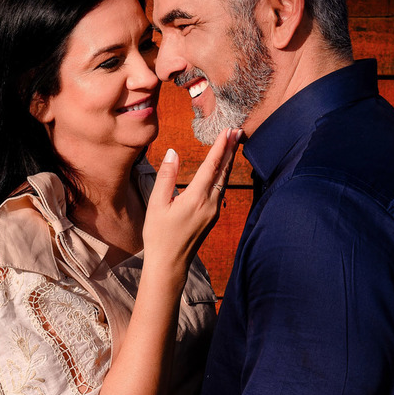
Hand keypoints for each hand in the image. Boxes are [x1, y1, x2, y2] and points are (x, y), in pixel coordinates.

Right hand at [142, 128, 241, 270]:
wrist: (169, 263)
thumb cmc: (159, 235)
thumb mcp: (157, 204)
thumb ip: (166, 177)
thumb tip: (172, 153)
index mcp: (197, 198)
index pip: (212, 166)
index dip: (220, 146)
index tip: (227, 130)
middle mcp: (210, 203)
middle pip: (224, 171)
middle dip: (230, 149)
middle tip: (236, 130)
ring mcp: (214, 211)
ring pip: (224, 181)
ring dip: (228, 161)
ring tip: (232, 145)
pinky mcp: (212, 217)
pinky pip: (221, 190)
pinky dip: (223, 175)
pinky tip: (222, 170)